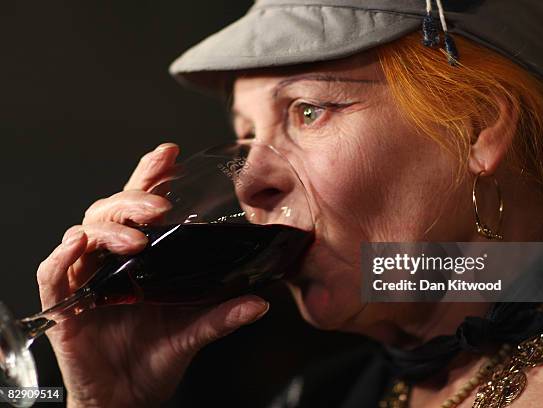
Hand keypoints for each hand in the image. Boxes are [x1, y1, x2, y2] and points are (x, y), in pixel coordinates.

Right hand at [36, 143, 269, 406]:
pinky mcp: (66, 306)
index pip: (141, 207)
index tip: (169, 154)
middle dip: (134, 198)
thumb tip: (262, 303)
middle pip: (111, 210)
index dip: (151, 177)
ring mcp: (88, 281)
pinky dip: (61, 257)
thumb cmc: (155, 358)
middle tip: (161, 205)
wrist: (128, 398)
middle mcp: (112, 262)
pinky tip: (77, 244)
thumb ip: (223, 314)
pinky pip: (53, 274)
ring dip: (110, 227)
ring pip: (85, 232)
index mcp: (142, 258)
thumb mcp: (194, 331)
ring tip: (137, 238)